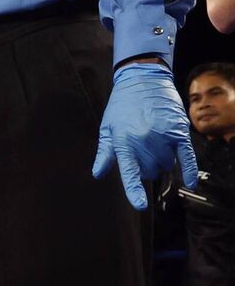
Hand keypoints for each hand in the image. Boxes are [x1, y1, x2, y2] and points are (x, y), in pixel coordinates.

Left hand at [92, 62, 197, 208]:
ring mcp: (162, 136)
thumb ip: (104, 153)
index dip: (134, 191)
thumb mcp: (107, 127)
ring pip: (166, 164)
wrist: (142, 80)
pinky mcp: (178, 131)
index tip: (140, 205)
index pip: (129, 172)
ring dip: (162, 162)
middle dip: (146, 168)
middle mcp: (143, 141)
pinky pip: (186, 156)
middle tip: (141, 152)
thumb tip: (97, 173)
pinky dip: (188, 170)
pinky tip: (188, 182)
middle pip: (150, 171)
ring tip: (154, 144)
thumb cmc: (121, 105)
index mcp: (123, 142)